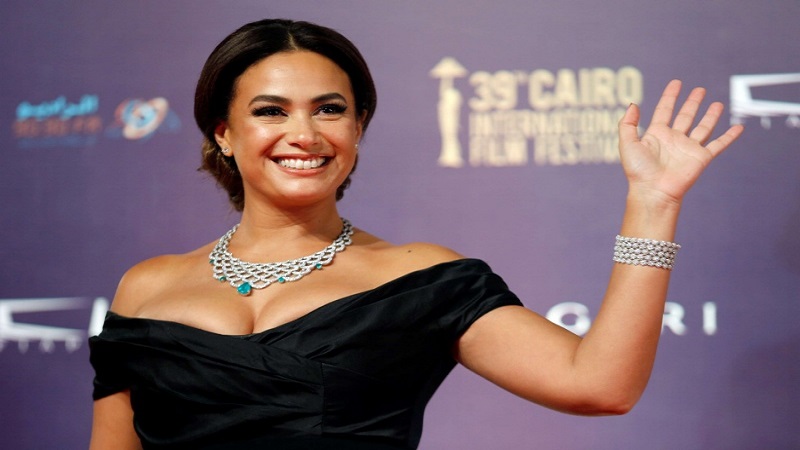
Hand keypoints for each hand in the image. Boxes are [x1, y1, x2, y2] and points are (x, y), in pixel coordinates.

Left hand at [618, 80, 743, 205]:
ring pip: (703, 127)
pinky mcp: (701, 158)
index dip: (670, 96)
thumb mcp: (627, 144)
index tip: (676, 83)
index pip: (664, 110)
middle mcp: (674, 140)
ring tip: (717, 103)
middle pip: (685, 116)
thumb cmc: (638, 171)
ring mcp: (688, 149)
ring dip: (710, 116)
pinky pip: (718, 145)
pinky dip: (729, 137)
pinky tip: (738, 128)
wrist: (653, 191)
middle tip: (700, 90)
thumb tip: (633, 105)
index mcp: (657, 135)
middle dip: (692, 103)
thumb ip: (628, 124)